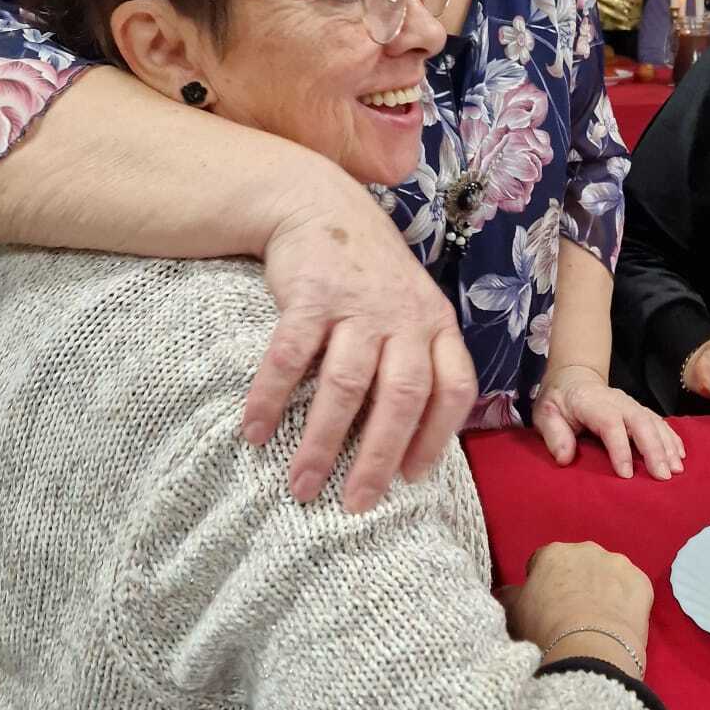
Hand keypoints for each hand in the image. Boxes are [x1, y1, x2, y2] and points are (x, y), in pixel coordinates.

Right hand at [245, 186, 476, 510]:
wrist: (320, 205)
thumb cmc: (369, 275)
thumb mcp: (410, 308)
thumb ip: (415, 360)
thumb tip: (406, 443)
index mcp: (437, 324)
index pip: (454, 388)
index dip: (436, 437)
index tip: (410, 478)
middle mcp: (405, 316)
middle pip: (401, 398)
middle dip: (377, 458)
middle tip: (355, 504)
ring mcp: (359, 305)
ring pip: (345, 385)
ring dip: (320, 441)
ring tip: (301, 484)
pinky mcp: (312, 295)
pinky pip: (291, 356)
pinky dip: (271, 398)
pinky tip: (254, 432)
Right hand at [506, 539, 654, 670]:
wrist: (589, 649)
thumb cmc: (544, 629)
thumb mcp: (514, 613)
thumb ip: (510, 596)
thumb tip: (506, 592)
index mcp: (553, 553)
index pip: (544, 562)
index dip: (543, 583)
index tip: (545, 605)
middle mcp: (587, 549)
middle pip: (579, 565)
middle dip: (576, 582)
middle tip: (572, 614)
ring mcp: (617, 563)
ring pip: (608, 574)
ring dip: (603, 589)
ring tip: (597, 621)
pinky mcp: (641, 581)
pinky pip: (631, 589)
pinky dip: (626, 602)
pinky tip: (618, 623)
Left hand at [532, 364, 685, 480]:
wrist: (574, 378)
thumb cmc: (559, 400)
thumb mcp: (545, 413)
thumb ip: (553, 434)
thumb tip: (564, 458)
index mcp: (592, 402)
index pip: (610, 423)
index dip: (619, 448)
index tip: (626, 475)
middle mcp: (617, 401)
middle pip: (640, 422)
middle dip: (654, 449)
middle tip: (663, 476)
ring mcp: (631, 404)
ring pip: (654, 422)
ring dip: (667, 446)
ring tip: (676, 470)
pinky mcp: (639, 410)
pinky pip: (660, 422)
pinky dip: (672, 438)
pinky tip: (680, 456)